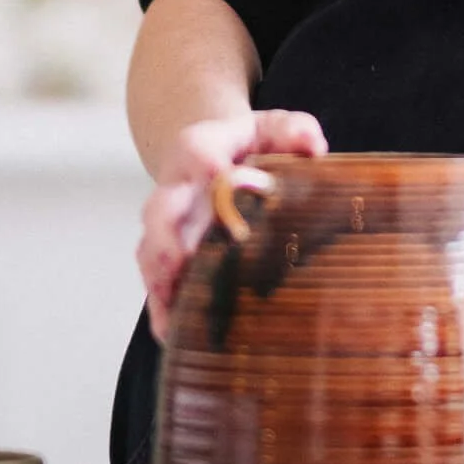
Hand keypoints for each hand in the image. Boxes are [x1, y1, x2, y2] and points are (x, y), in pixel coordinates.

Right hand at [138, 108, 326, 340]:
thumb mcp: (274, 127)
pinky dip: (162, 310)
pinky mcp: (166, 257)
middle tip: (182, 258)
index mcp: (199, 148)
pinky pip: (156, 285)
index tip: (219, 178)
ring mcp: (166, 226)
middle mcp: (175, 188)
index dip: (207, 166)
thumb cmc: (250, 146)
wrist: (214, 156)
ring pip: (150, 251)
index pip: (197, 151)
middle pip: (159, 209)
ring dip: (161, 279)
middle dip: (167, 233)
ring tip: (177, 310)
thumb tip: (313, 148)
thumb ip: (294, 130)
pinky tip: (174, 335)